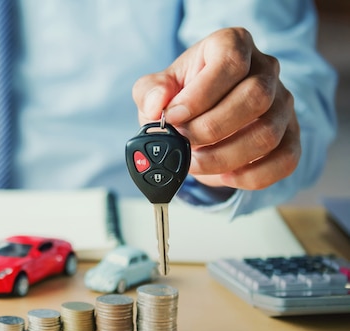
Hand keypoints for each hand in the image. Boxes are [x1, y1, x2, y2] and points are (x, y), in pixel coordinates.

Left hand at [133, 27, 299, 190]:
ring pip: (267, 134)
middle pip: (255, 97)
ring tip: (195, 162)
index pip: (229, 62)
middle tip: (183, 143)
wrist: (204, 116)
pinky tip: (225, 176)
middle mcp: (266, 69)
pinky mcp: (291, 136)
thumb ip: (150, 91)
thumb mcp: (159, 89)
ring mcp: (283, 104)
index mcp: (234, 45)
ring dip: (224, 157)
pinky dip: (252, 176)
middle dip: (211, 129)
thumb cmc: (183, 97)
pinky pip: (285, 160)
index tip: (172, 118)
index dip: (199, 96)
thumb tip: (156, 104)